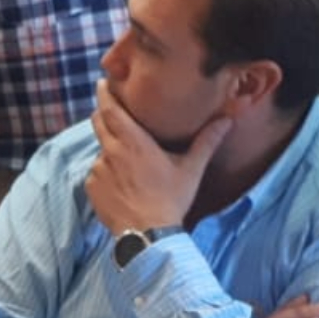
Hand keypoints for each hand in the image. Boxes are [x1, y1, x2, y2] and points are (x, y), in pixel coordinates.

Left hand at [86, 80, 232, 235]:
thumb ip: (207, 141)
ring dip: (110, 150)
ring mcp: (98, 170)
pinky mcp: (90, 187)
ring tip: (129, 166)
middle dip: (104, 114)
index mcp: (133, 141)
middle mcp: (111, 151)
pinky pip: (95, 172)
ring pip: (101, 150)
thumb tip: (227, 119)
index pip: (110, 108)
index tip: (104, 82)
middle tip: (113, 112)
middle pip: (98, 122)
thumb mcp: (191, 169)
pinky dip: (106, 173)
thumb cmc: (171, 200)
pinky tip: (123, 186)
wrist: (148, 235)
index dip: (105, 93)